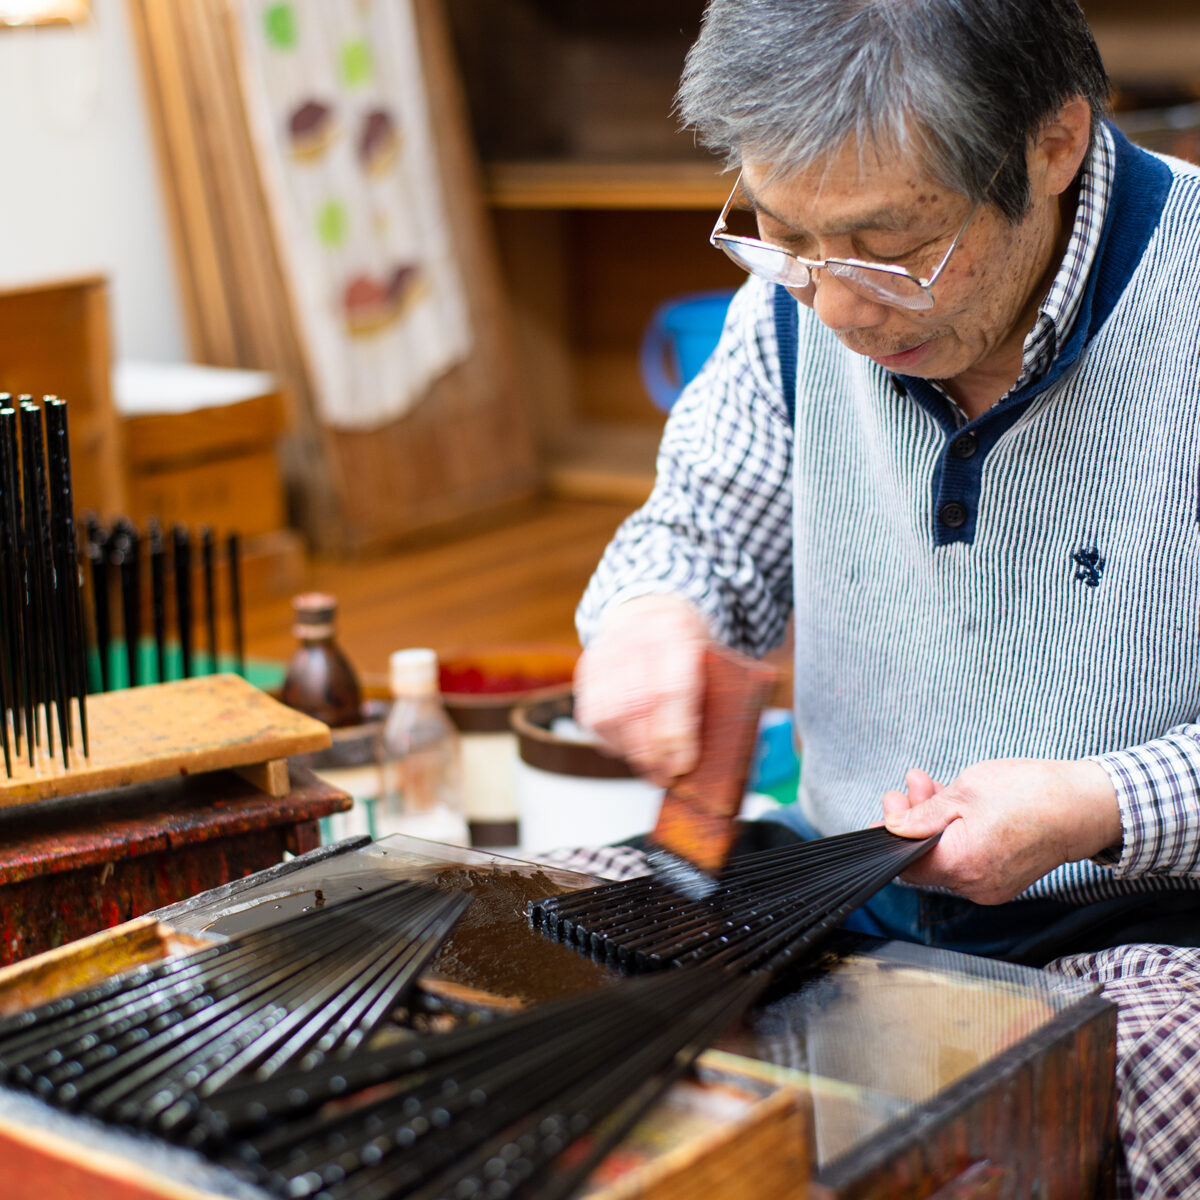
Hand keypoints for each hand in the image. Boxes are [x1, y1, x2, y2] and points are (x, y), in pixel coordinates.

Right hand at [574, 594, 711, 785]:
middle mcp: (634, 637)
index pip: (671, 688)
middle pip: (636, 705)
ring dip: (630, 751)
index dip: (676, 733)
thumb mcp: (711, 657)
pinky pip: (591, 715)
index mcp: (675, 631)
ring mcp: (605, 651)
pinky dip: (610, 740)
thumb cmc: (686, 643)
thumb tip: (703, 752)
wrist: (650, 607)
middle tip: (666, 775)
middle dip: (652, 751)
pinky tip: (629, 747)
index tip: (683, 764)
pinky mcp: (586, 668)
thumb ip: (711, 697)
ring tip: (650, 768)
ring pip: (608, 714)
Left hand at [881, 758, 1121, 904]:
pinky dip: (955, 834)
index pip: (906, 864)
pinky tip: (953, 804)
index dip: (890, 836)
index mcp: (963, 864)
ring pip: (946, 857)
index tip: (888, 809)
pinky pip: (967, 859)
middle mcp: (976, 885)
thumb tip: (894, 826)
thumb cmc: (1030, 794)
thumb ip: (923, 814)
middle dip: (911, 820)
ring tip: (929, 785)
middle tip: (909, 788)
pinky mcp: (1003, 879)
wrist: (1085, 806)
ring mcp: (991, 886)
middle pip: (925, 859)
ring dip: (932, 822)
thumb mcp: (965, 792)